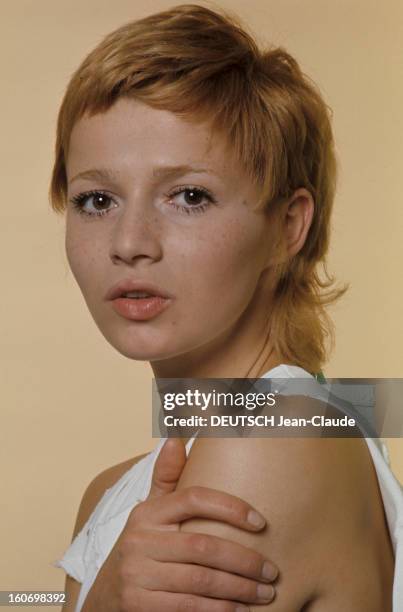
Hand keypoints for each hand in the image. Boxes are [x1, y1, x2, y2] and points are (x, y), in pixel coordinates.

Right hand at [82, 439, 277, 610]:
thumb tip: (176, 437)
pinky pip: (189, 608)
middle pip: (203, 546)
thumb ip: (167, 478)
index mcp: (148, 512)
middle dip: (244, 560)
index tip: (261, 522)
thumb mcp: (151, 513)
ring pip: (201, 580)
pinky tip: (239, 610)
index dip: (230, 507)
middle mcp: (139, 540)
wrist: (106, 596)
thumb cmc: (143, 547)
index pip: (194, 498)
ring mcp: (137, 574)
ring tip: (265, 594)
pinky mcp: (139, 606)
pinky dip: (219, 611)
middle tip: (271, 571)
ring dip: (239, 589)